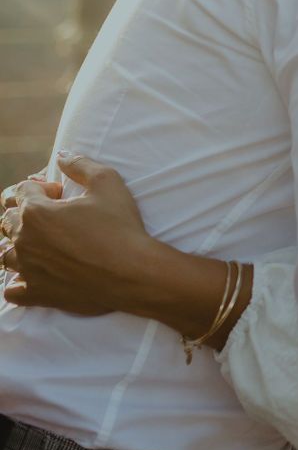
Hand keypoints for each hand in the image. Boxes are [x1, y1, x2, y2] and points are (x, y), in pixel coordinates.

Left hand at [0, 151, 149, 315]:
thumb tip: (62, 155)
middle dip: (26, 214)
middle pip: (7, 221)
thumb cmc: (121, 227)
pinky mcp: (37, 294)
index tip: (61, 194)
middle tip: (55, 217)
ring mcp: (28, 270)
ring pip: (6, 254)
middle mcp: (25, 240)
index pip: (22, 190)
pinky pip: (12, 290)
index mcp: (36, 211)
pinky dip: (18, 282)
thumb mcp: (107, 182)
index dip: (42, 188)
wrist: (133, 273)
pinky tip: (36, 274)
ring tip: (44, 245)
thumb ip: (80, 164)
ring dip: (20, 246)